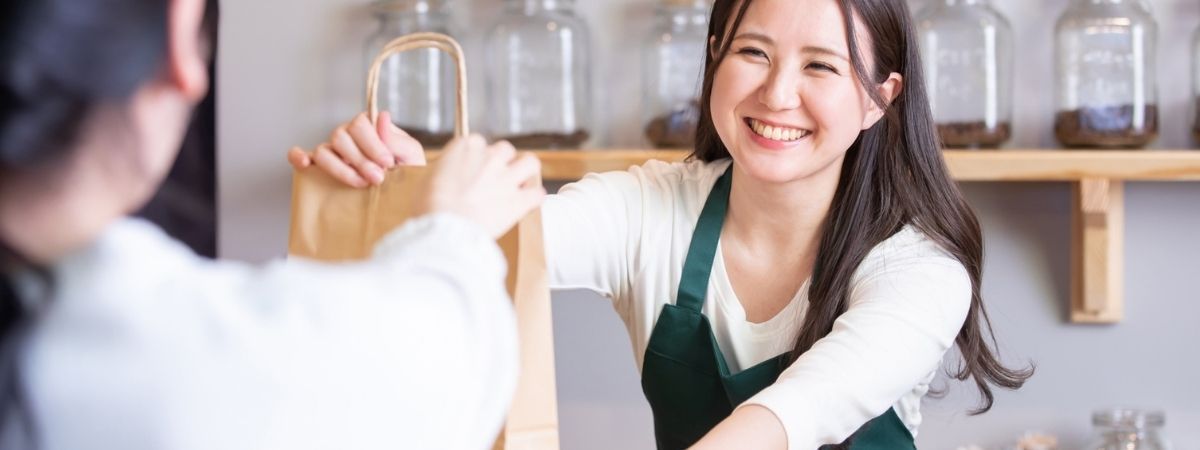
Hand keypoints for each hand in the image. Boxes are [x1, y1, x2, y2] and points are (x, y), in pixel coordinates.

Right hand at [287, 111, 426, 187]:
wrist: (406, 195)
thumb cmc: (409, 171)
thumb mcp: (411, 154)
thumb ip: (396, 138)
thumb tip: (382, 117)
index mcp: (369, 126)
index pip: (359, 124)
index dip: (372, 144)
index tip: (388, 163)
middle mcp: (348, 134)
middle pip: (339, 137)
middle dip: (359, 160)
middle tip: (378, 178)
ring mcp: (334, 150)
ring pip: (323, 151)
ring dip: (341, 169)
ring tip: (361, 183)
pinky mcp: (323, 167)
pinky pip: (303, 156)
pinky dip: (298, 157)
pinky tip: (304, 164)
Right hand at [417, 135, 544, 238]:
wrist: (445, 232)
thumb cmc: (430, 209)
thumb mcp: (425, 180)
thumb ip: (442, 170)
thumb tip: (445, 174)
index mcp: (465, 147)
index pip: (477, 142)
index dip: (476, 158)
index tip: (472, 171)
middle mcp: (489, 157)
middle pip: (504, 149)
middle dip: (501, 163)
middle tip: (494, 179)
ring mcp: (507, 177)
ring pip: (530, 162)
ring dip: (526, 172)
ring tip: (519, 183)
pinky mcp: (520, 200)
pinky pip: (538, 193)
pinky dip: (533, 199)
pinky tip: (526, 205)